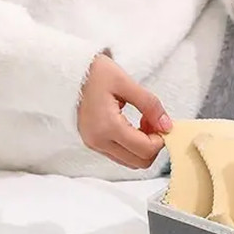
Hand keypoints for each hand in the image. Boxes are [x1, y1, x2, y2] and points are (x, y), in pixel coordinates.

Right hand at [77, 54, 171, 169]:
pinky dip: (132, 147)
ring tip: (141, 123)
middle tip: (152, 123)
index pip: (145, 150)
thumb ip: (150, 105)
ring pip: (130, 162)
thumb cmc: (94, 72)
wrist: (66, 71)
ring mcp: (94, 144)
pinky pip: (120, 156)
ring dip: (143, 148)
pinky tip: (131, 127)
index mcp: (107, 126)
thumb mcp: (126, 82)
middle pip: (139, 162)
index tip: (159, 121)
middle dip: (153, 146)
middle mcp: (99, 141)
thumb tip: (167, 126)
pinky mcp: (93, 143)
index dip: (160, 139)